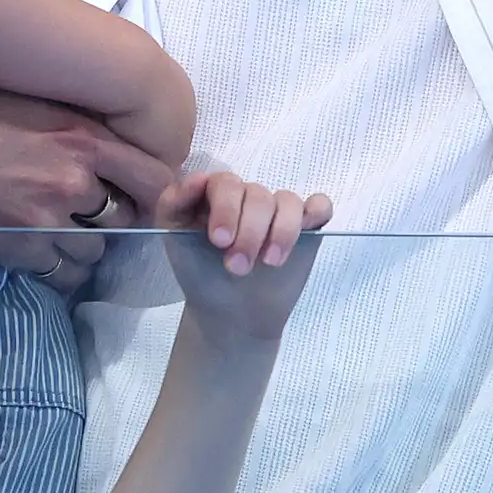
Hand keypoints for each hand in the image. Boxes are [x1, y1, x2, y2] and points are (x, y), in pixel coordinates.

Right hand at [0, 77, 183, 283]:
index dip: (156, 189)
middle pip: (126, 216)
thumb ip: (74, 119)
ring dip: (85, 243)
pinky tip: (40, 249)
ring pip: (96, 251)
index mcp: (81, 135)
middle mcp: (72, 180)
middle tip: (92, 208)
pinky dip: (58, 267)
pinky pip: (63, 274)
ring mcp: (45, 221)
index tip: (145, 193)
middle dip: (113, 214)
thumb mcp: (27, 95)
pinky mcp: (18, 250)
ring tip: (59, 227)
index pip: (154, 176)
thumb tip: (113, 135)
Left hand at [158, 168, 330, 341]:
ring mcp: (277, 211)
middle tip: (237, 267)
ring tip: (269, 263)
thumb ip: (173, 203)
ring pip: (287, 201)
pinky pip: (319, 206)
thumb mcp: (174, 239)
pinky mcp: (305, 227)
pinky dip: (316, 210)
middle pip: (257, 194)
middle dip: (249, 232)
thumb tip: (199, 178)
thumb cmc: (200, 273)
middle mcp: (248, 198)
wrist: (230, 314)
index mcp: (216, 195)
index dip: (225, 208)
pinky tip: (307, 229)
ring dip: (280, 232)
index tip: (219, 241)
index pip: (225, 183)